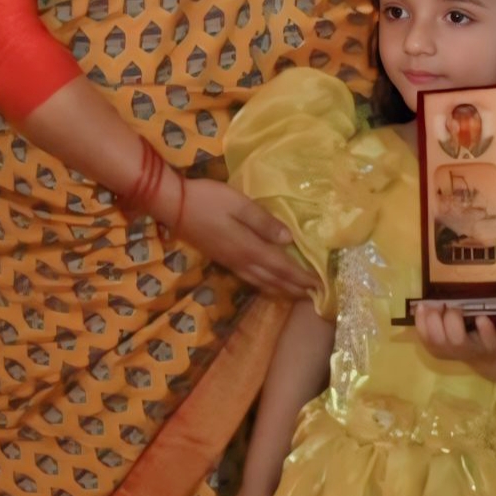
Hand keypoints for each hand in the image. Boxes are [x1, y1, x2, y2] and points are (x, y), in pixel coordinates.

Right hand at [173, 178, 315, 299]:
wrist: (174, 206)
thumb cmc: (209, 200)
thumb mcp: (240, 204)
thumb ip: (264, 223)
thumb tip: (289, 240)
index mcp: (249, 248)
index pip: (282, 267)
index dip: (301, 277)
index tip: (320, 285)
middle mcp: (241, 260)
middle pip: (273, 279)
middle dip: (294, 288)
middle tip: (314, 296)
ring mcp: (230, 262)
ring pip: (261, 282)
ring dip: (280, 289)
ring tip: (296, 294)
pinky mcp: (222, 259)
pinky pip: (250, 278)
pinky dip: (265, 284)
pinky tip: (267, 283)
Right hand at [412, 303, 495, 366]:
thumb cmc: (469, 333)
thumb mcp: (450, 327)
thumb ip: (439, 316)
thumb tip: (427, 300)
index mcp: (440, 346)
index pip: (424, 337)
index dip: (420, 321)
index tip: (423, 305)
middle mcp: (453, 351)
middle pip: (437, 340)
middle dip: (435, 319)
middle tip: (442, 305)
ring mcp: (471, 350)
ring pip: (457, 340)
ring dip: (454, 320)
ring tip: (459, 308)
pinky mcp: (490, 348)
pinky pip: (486, 340)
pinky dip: (483, 328)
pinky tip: (482, 317)